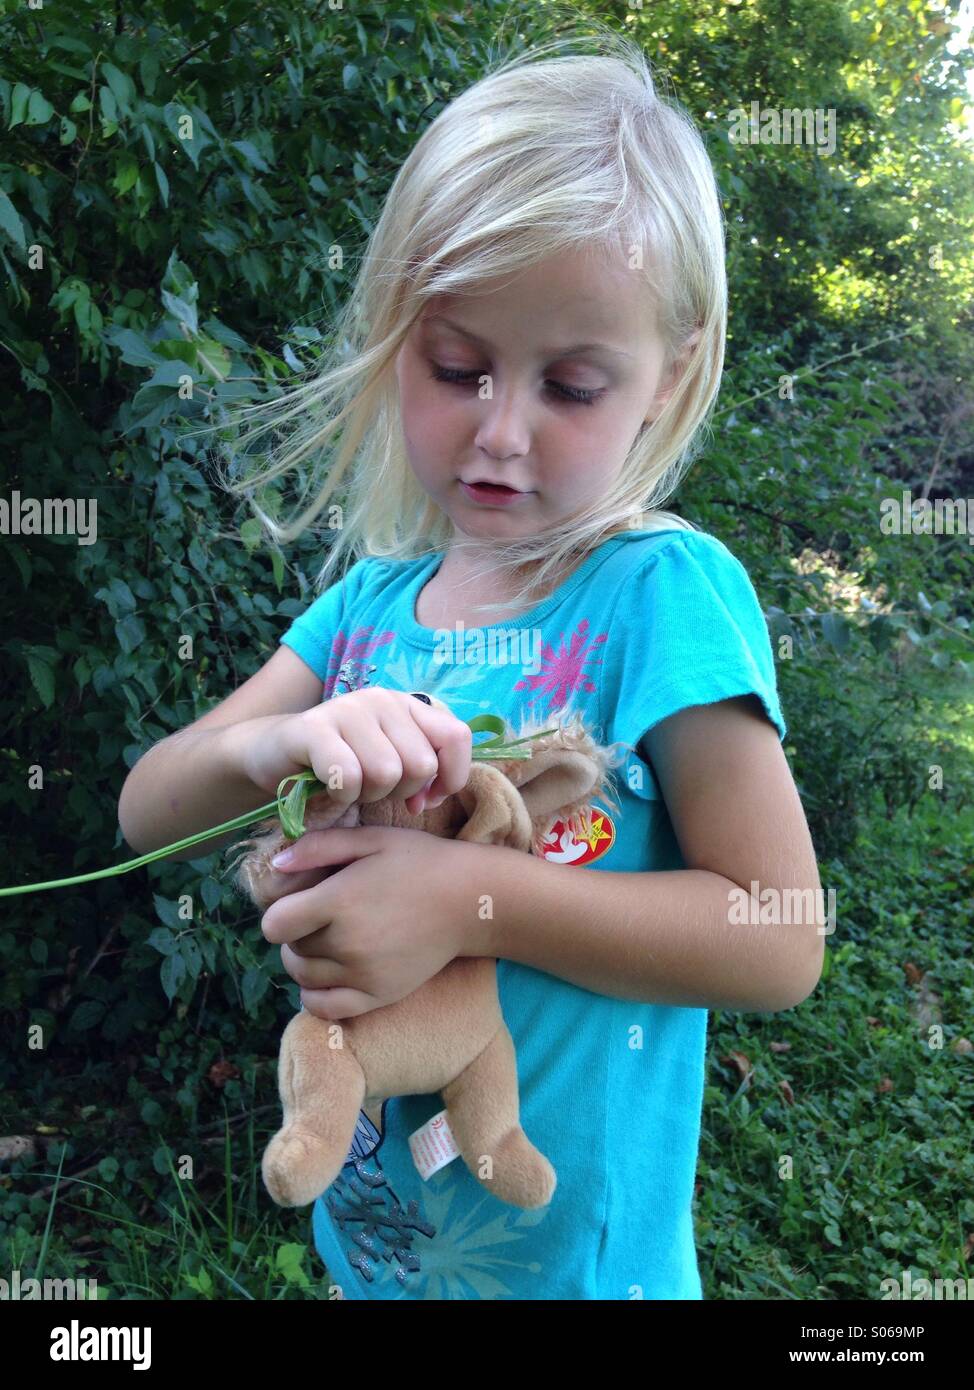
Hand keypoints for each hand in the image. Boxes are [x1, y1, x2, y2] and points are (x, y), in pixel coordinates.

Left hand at [260, 827, 491, 1018]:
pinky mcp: (378, 995)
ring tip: (328, 940)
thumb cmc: (419, 862)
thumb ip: (318, 847)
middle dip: (298, 932)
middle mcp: (347, 943)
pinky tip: (327, 974)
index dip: (279, 912)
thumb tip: (275, 866)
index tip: (298, 902)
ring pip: (303, 978)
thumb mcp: (370, 840)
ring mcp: (363, 974)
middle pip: (290, 949)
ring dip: (305, 960)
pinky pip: (325, 1007)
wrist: (469, 901)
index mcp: (340, 901)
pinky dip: (314, 995)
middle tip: (322, 916)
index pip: (274, 925)